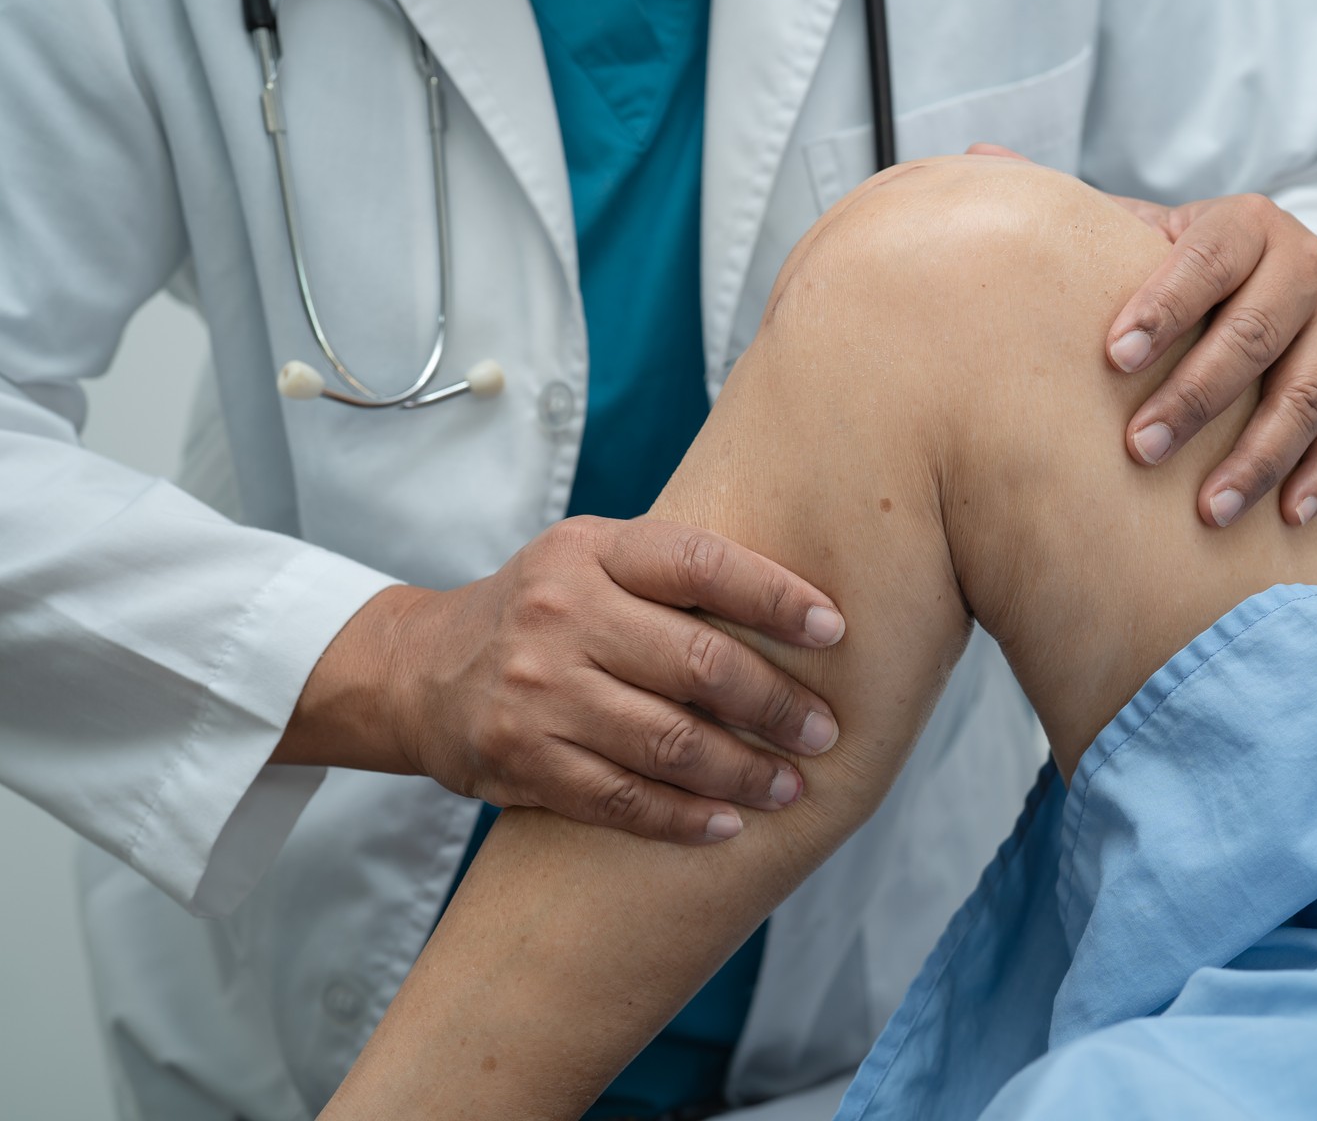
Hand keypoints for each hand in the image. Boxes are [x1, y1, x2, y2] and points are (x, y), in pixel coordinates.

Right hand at [282, 518, 846, 842]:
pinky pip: (621, 800)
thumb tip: (805, 610)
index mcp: (593, 551)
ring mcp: (538, 691)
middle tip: (824, 732)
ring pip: (668, 743)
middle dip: (777, 704)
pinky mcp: (522, 761)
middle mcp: (562, 614)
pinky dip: (683, 818)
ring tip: (792, 787)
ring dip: (744, 773)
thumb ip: (675, 575)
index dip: (777, 598)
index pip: (702, 564)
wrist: (418, 670)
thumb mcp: (593, 560)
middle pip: (697, 664)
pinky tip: (728, 826)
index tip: (836, 632)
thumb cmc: (543, 610)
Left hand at [1106, 193, 1316, 527]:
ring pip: (1305, 393)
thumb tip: (984, 163)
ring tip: (1209, 510)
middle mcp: (1307, 261)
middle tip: (1139, 449)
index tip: (1113, 358)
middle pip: (1253, 335)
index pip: (1204, 261)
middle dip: (1195, 398)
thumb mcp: (1152, 233)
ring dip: (1257, 457)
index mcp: (1246, 223)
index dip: (1162, 307)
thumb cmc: (1193, 268)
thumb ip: (1086, 219)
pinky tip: (1287, 516)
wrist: (1290, 270)